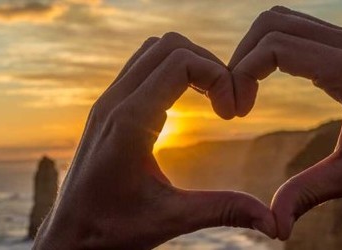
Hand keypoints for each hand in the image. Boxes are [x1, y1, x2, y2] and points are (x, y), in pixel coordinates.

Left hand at [33, 32, 275, 248]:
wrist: (68, 235)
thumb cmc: (112, 230)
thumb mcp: (171, 219)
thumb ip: (222, 210)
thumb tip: (273, 222)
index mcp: (129, 122)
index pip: (181, 61)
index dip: (219, 76)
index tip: (232, 113)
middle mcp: (114, 102)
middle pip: (169, 46)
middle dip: (208, 64)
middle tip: (226, 103)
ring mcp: (107, 102)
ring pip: (152, 51)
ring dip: (187, 64)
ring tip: (210, 98)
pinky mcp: (106, 109)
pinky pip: (140, 68)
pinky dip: (169, 72)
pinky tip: (185, 105)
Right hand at [229, 6, 341, 239]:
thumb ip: (307, 194)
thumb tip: (274, 227)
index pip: (276, 47)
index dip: (243, 74)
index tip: (237, 112)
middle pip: (271, 24)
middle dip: (241, 59)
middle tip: (235, 100)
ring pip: (280, 18)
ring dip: (254, 49)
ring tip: (245, 88)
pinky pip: (294, 25)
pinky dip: (270, 45)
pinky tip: (266, 78)